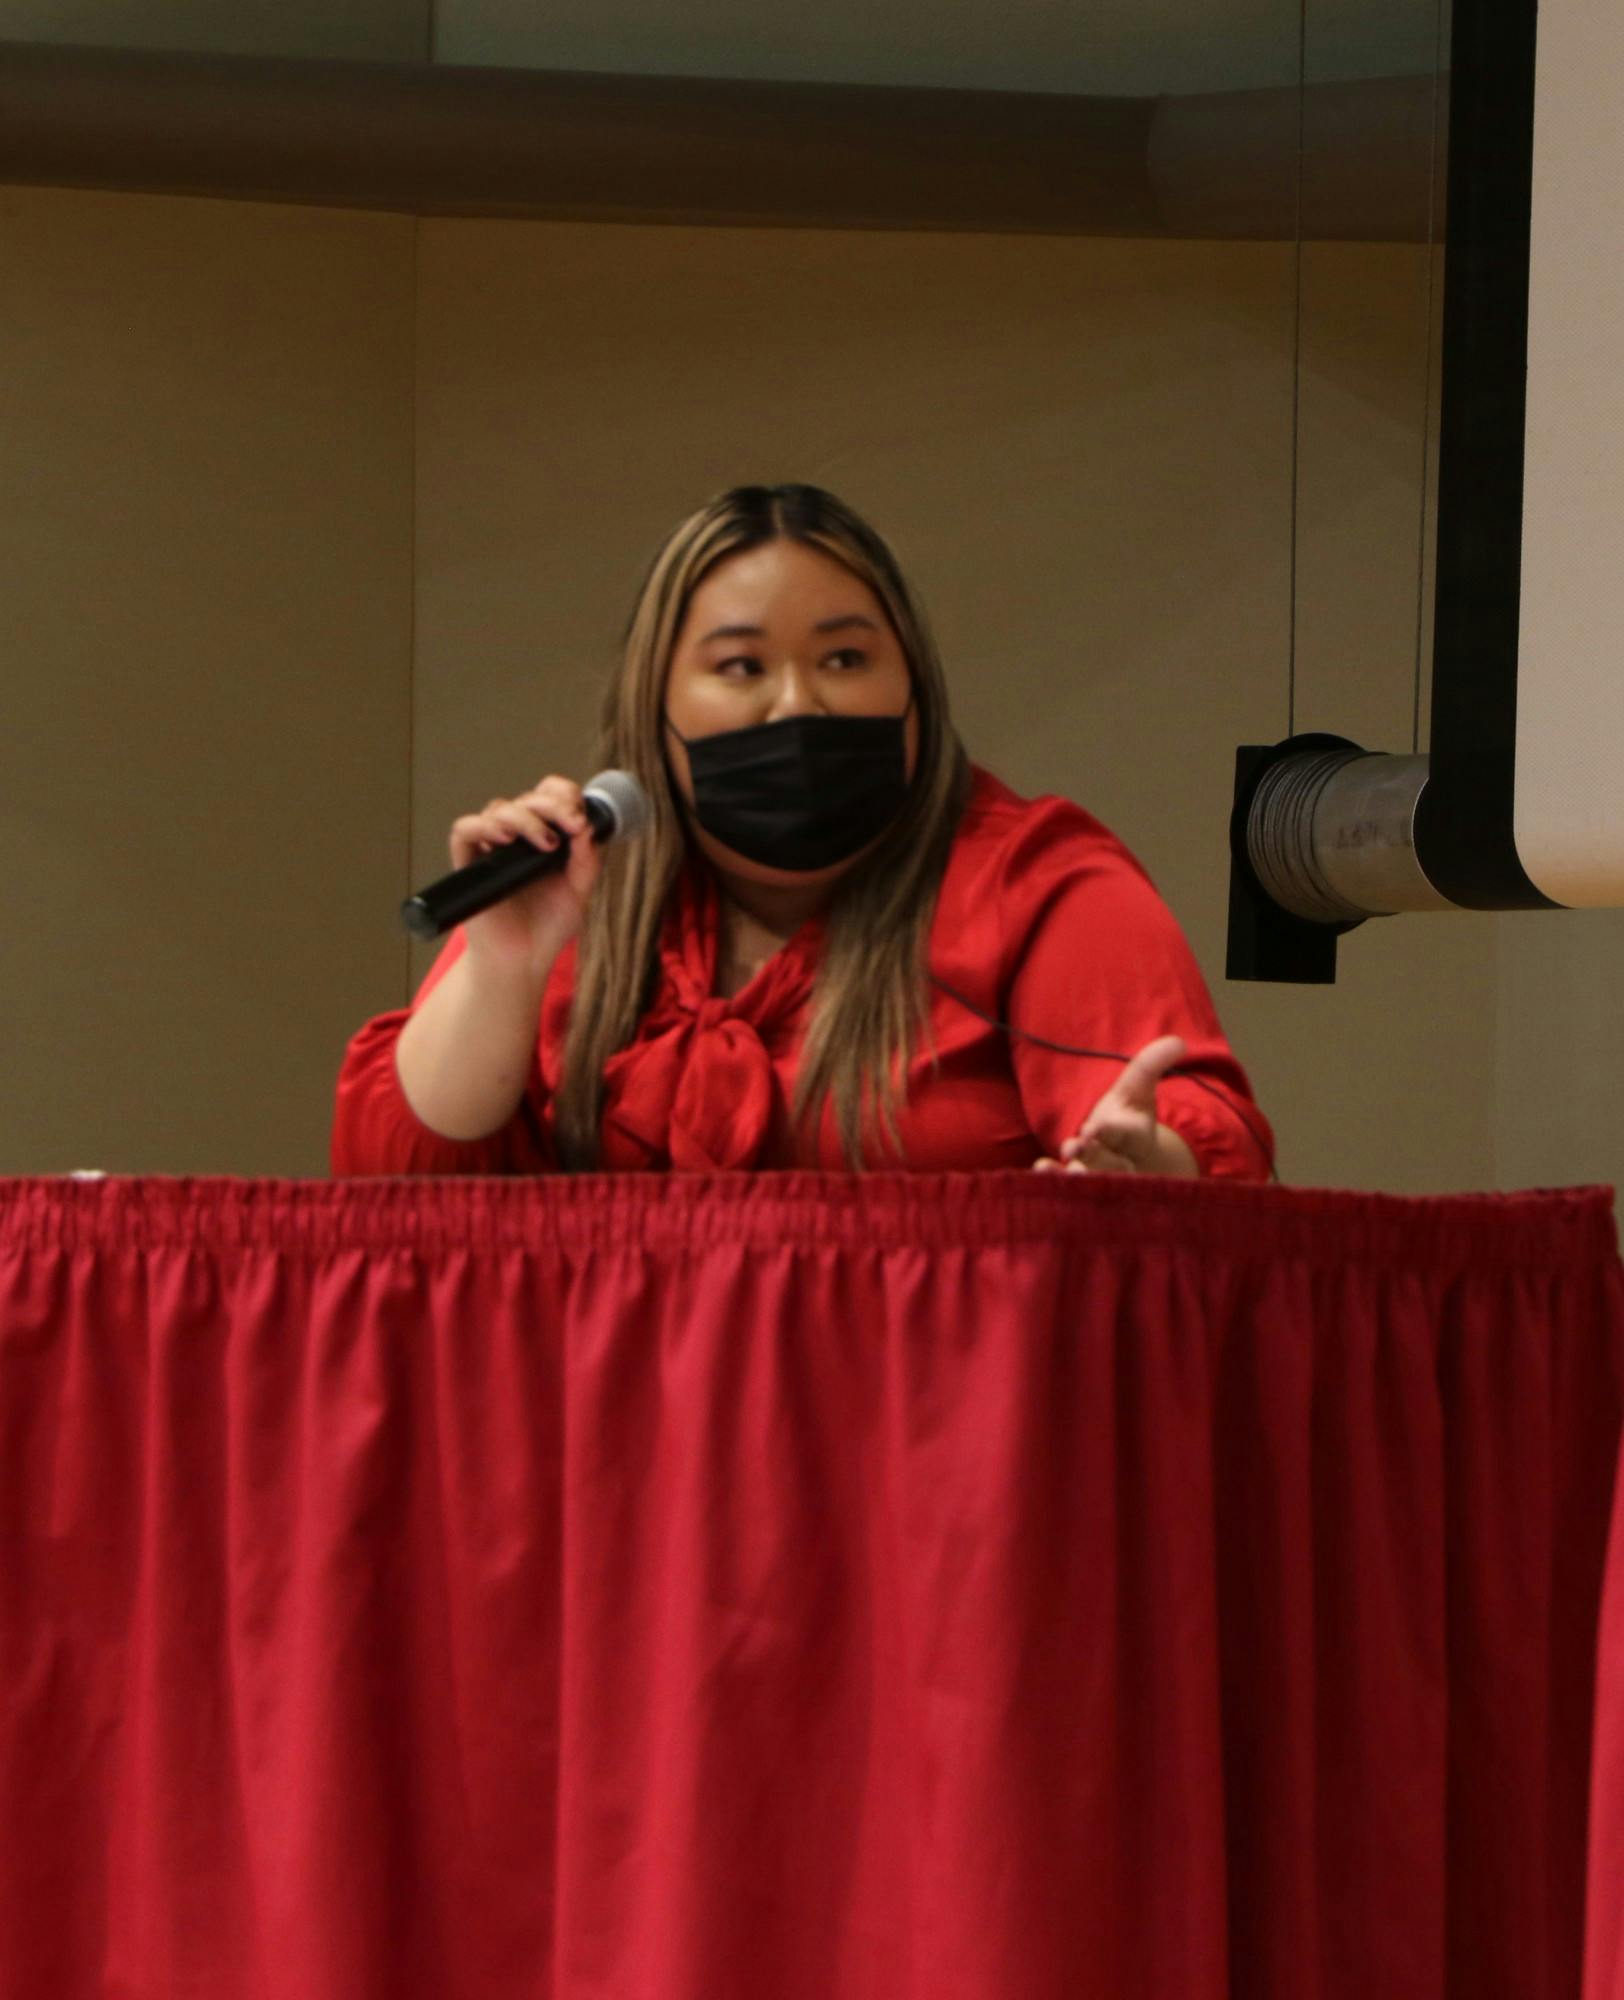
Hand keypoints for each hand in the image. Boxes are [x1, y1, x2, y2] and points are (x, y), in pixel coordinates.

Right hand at [450, 773, 604, 976]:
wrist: (523, 960)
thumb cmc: (549, 927)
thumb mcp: (579, 890)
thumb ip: (586, 859)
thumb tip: (586, 827)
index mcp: (545, 835)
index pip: (549, 795)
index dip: (563, 794)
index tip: (580, 816)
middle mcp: (517, 836)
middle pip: (527, 798)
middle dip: (552, 805)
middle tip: (571, 825)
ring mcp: (492, 847)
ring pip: (499, 808)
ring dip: (526, 817)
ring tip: (547, 843)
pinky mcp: (468, 862)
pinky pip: (465, 829)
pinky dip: (483, 826)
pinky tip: (505, 839)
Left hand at [1032, 1035, 1192, 1175]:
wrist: (1126, 1155)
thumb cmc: (1129, 1116)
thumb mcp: (1138, 1088)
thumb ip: (1151, 1065)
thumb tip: (1178, 1042)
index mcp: (1133, 1134)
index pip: (1124, 1132)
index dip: (1110, 1131)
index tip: (1094, 1128)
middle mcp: (1117, 1158)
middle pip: (1107, 1160)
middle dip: (1093, 1155)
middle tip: (1077, 1148)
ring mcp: (1099, 1174)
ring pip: (1090, 1178)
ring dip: (1076, 1174)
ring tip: (1065, 1167)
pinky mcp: (1080, 1184)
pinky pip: (1068, 1186)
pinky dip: (1055, 1179)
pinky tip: (1040, 1167)